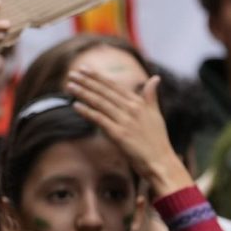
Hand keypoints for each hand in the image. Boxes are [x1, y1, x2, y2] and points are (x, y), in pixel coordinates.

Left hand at [66, 68, 192, 198]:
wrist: (160, 161)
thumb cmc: (157, 140)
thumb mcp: (155, 114)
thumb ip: (151, 96)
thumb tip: (155, 78)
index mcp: (139, 103)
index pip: (114, 86)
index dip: (97, 77)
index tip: (84, 69)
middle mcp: (132, 109)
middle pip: (104, 92)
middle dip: (87, 81)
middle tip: (72, 74)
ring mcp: (125, 121)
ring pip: (100, 103)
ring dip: (83, 93)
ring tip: (69, 86)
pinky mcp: (119, 134)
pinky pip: (100, 120)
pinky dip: (87, 112)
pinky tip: (75, 105)